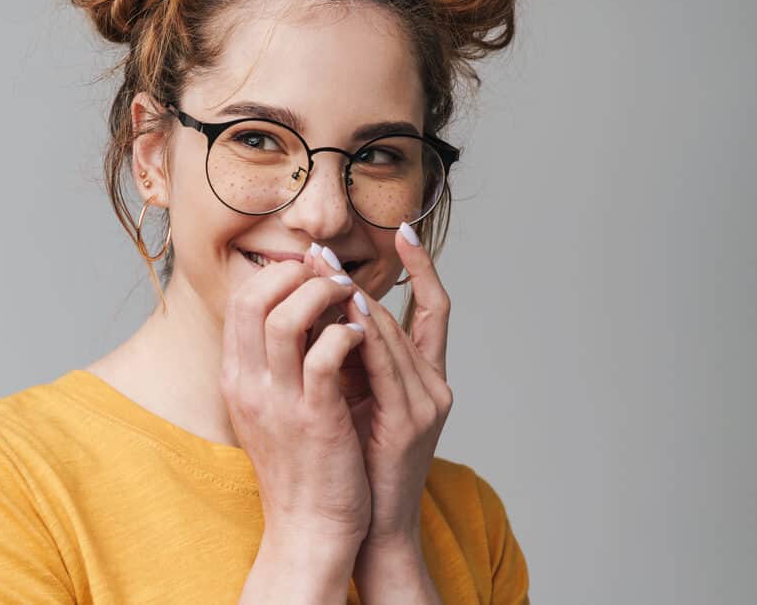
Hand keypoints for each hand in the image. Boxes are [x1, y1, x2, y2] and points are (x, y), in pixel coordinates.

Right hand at [220, 255, 371, 548]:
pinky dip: (347, 333)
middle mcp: (247, 384)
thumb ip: (273, 365)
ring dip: (324, 295)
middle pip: (253, 298)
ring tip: (350, 298)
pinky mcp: (315, 418)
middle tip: (331, 275)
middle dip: (296, 274)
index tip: (310, 273)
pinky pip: (325, 354)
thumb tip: (298, 316)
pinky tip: (363, 336)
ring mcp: (279, 401)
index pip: (241, 302)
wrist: (309, 528)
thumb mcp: (270, 409)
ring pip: (286, 317)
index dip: (276, 276)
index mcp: (236, 379)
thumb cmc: (300, 466)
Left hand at [304, 225, 453, 546]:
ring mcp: (428, 402)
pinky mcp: (411, 421)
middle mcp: (434, 383)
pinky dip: (368, 335)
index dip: (421, 267)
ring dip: (359, 298)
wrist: (370, 525)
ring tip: (328, 269)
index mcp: (424, 377)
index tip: (400, 229)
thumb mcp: (357, 398)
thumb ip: (352, 357)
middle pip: (410, 313)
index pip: (430, 308)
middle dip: (366, 277)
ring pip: (396, 334)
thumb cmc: (357, 461)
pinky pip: (388, 366)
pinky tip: (348, 310)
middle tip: (326, 250)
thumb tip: (322, 310)